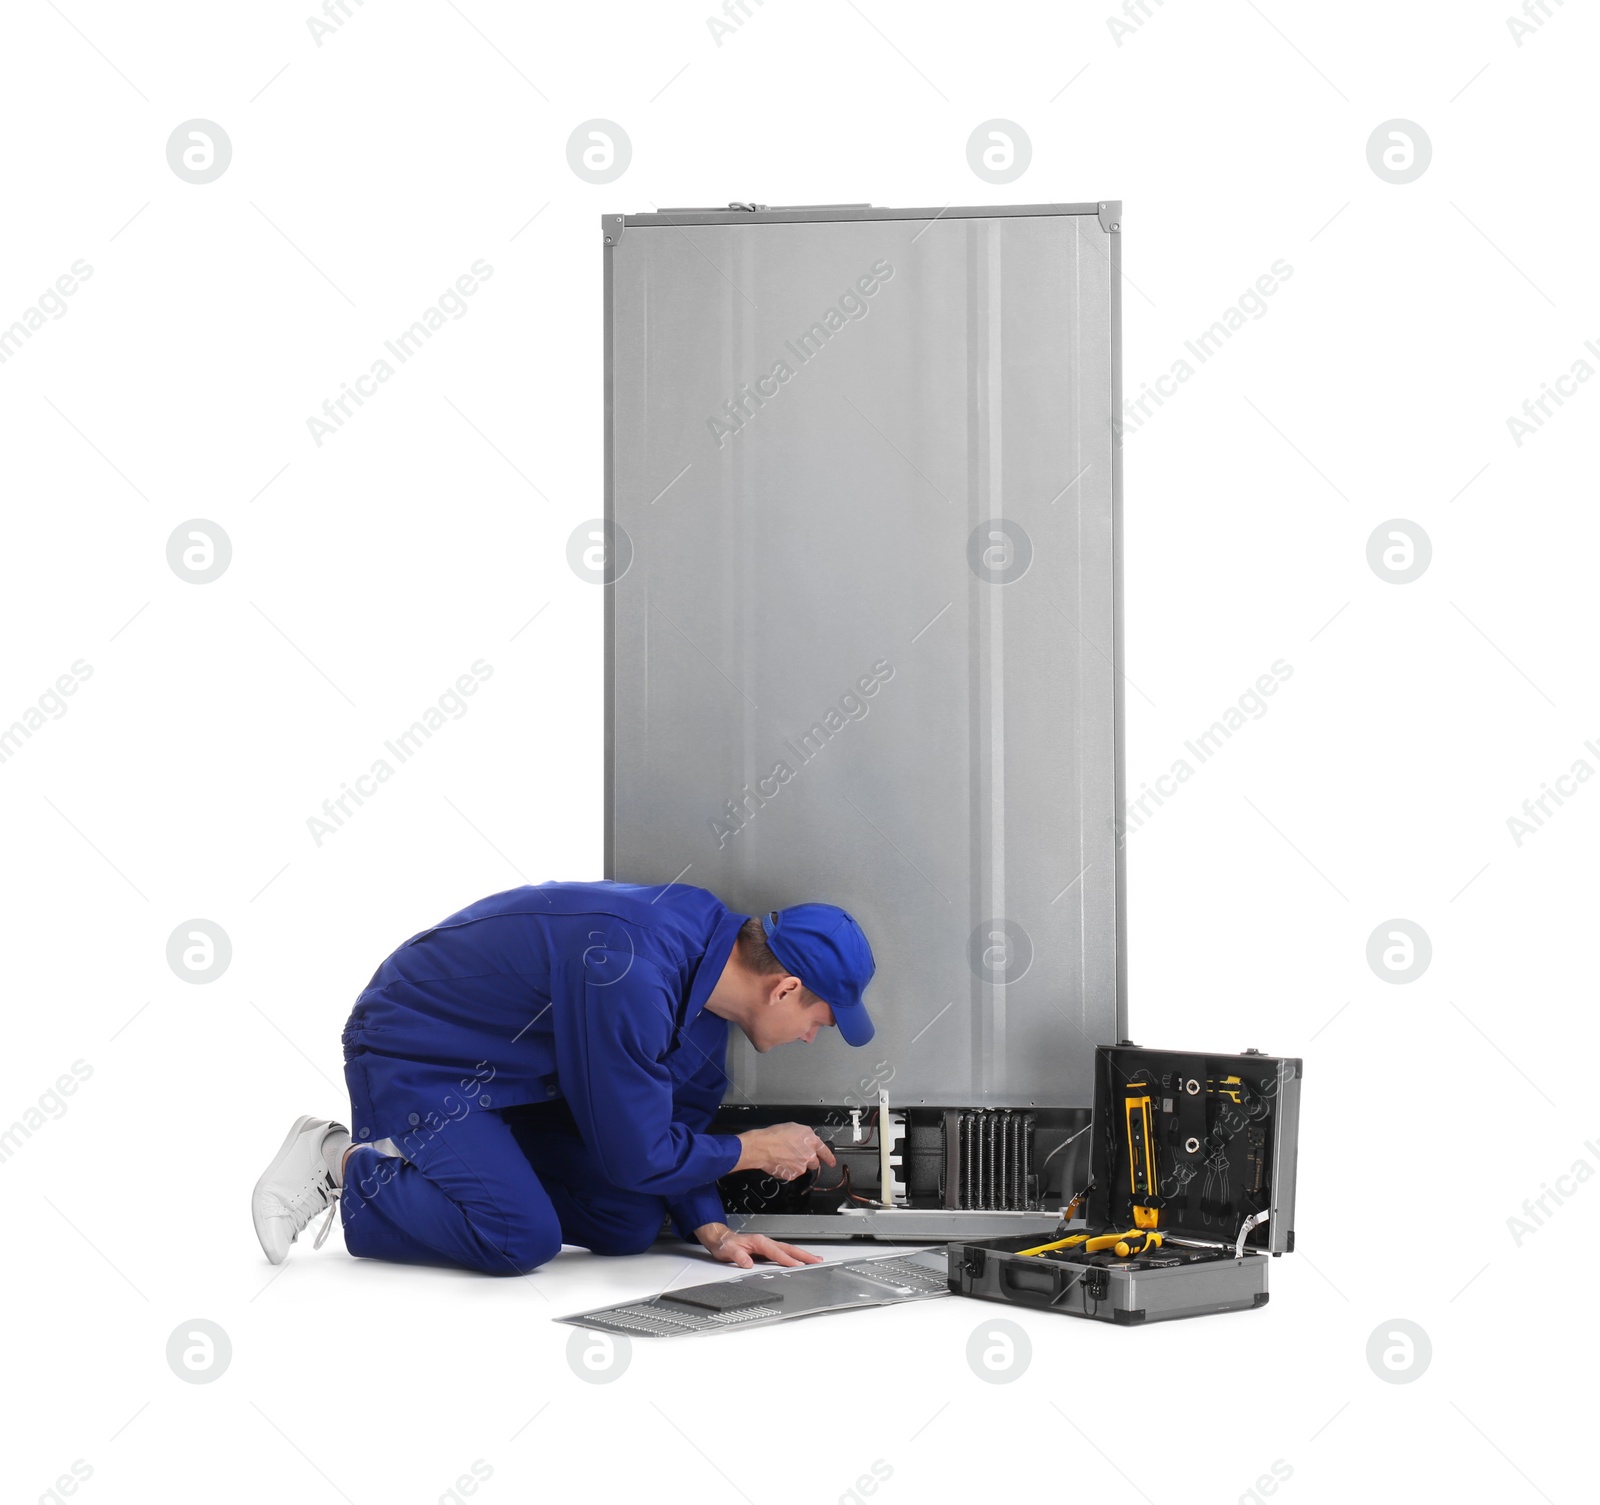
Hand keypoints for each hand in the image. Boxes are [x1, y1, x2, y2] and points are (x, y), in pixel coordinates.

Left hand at [695, 1223, 822, 1268]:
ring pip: (788, 1250)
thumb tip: (747, 1263)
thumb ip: (739, 1256)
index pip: (777, 1252)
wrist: (721, 1240)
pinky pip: (783, 1253)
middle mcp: (765, 1242)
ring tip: (815, 1260)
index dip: (788, 1259)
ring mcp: (767, 1246)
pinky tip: (799, 1261)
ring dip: (802, 1255)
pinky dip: (794, 1256)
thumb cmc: (725, 1244)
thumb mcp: (728, 1251)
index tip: (799, 1265)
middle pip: (788, 1248)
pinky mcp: (767, 1250)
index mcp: (759, 1242)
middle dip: (804, 1255)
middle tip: (817, 1260)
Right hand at [733, 1122, 835, 1180]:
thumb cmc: (775, 1135)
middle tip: (796, 1155)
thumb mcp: (794, 1127)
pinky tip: (781, 1162)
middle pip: (814, 1163)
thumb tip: (809, 1140)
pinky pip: (792, 1174)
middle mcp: (809, 1156)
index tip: (832, 1162)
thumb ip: (806, 1135)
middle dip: (808, 1160)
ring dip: (797, 1164)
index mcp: (812, 1142)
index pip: (825, 1152)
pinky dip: (788, 1169)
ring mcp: (801, 1167)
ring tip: (785, 1156)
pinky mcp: (792, 1175)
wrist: (761, 1147)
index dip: (830, 1158)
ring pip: (802, 1168)